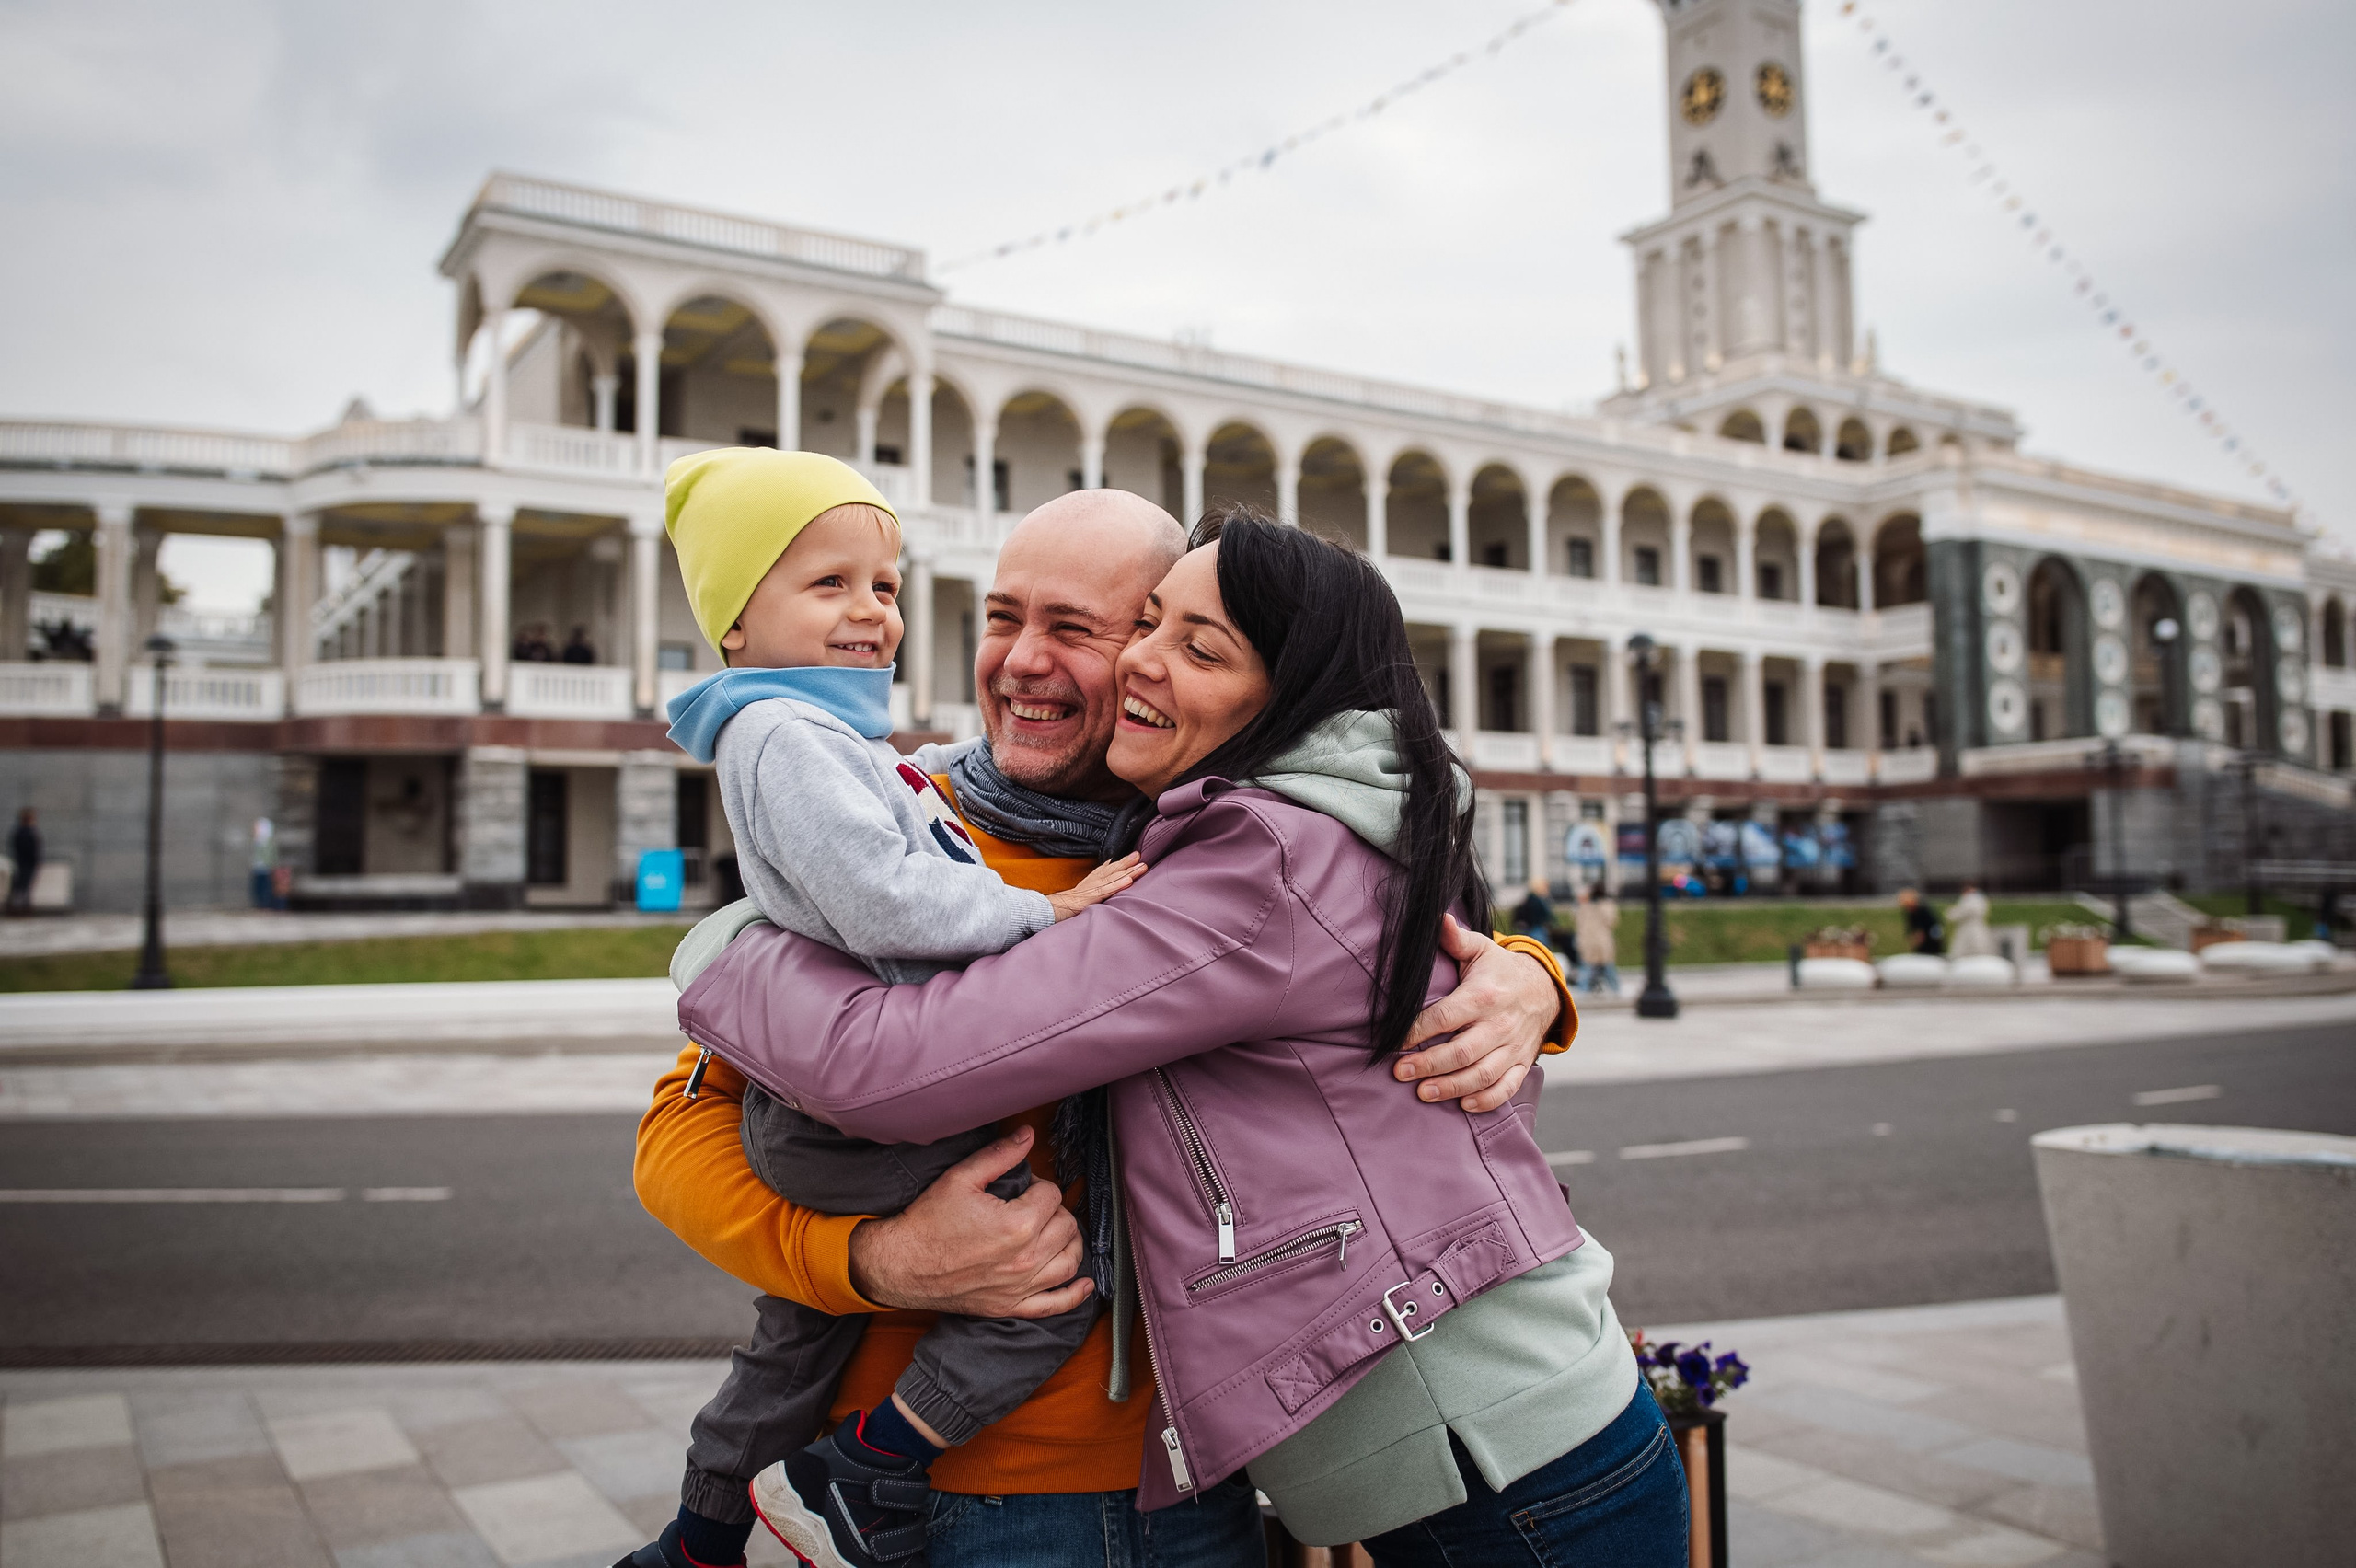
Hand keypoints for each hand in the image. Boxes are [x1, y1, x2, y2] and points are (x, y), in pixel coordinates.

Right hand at [845, 1126, 1092, 1317]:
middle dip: (1053, 1209)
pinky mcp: (1011, 1306)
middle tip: (1030, 1204)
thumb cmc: (927, 1221)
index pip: (1052, 1194)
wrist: (901, 1264)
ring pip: (1070, 1260)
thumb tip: (1028, 1135)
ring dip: (1069, 1241)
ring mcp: (1021, 1287)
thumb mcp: (960, 1178)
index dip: (1038, 1184)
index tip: (1021, 1187)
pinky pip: (1055, 1305)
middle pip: (1066, 1225)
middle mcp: (1026, 1258)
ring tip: (1054, 1229)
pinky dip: (1075, 1295)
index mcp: (1017, 1224)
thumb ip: (999, 1155)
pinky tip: (1085, 1282)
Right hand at [1048, 853, 1143, 920]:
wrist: (1053, 908)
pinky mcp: (1092, 897)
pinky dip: (1118, 884)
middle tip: (1140, 855)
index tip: (1133, 856)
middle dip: (1127, 862)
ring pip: (1114, 877)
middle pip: (1112, 870)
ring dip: (1129, 871)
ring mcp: (1093, 888)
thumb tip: (1099, 885)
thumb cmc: (1066, 904)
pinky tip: (1129, 880)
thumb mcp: (1081, 894)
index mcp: (1090, 881)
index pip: (1106, 869)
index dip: (1119, 862)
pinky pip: (1107, 890)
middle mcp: (1093, 882)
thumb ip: (1092, 890)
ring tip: (1142, 866)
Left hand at [1393, 914, 1559, 1111]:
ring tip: (1423, 1093)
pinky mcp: (1521, 1063)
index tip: (1394, 1041)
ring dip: (1451, 1087)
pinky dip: (1486, 1100)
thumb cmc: (1499, 970)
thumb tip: (1437, 918)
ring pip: (1481, 1074)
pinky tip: (1463, 1104)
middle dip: (1428, 1065)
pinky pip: (1506, 1087)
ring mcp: (1512, 1047)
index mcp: (1483, 996)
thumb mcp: (1479, 949)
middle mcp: (1499, 1024)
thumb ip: (1455, 939)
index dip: (1417, 1031)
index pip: (1445, 1017)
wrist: (1543, 989)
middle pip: (1461, 1051)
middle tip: (1400, 1073)